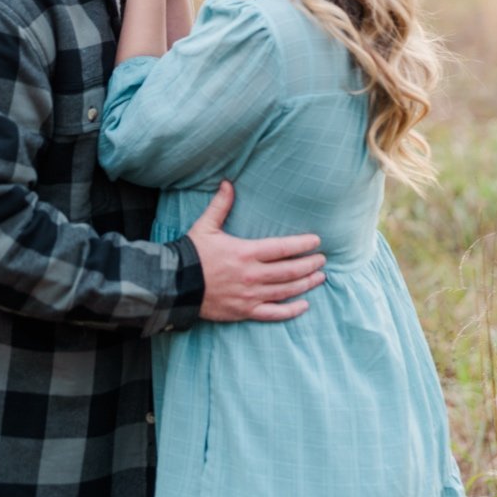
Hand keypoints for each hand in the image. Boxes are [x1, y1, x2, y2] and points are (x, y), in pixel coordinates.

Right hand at [189, 181, 325, 321]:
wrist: (173, 285)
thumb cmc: (192, 254)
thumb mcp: (205, 226)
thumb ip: (221, 205)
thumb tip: (228, 182)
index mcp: (246, 253)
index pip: (282, 248)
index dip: (302, 245)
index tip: (317, 241)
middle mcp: (251, 275)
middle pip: (290, 270)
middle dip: (310, 264)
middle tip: (322, 260)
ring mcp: (249, 295)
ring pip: (285, 291)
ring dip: (306, 284)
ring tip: (320, 277)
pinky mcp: (243, 311)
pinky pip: (272, 313)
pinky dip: (290, 311)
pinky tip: (304, 305)